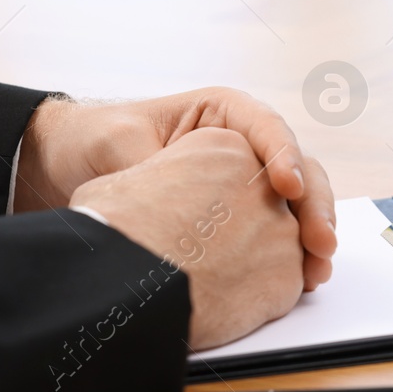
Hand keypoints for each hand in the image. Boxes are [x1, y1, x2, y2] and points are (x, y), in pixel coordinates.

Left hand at [69, 127, 304, 348]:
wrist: (72, 166)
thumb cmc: (97, 141)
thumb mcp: (120, 144)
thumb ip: (154, 164)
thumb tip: (175, 198)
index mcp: (222, 112)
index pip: (266, 127)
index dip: (285, 156)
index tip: (289, 188)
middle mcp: (245, 144)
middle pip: (298, 167)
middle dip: (315, 205)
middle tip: (320, 242)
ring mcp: (248, 182)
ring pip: (299, 202)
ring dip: (313, 233)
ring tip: (317, 270)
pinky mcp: (242, 216)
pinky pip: (277, 230)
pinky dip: (292, 253)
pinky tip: (300, 279)